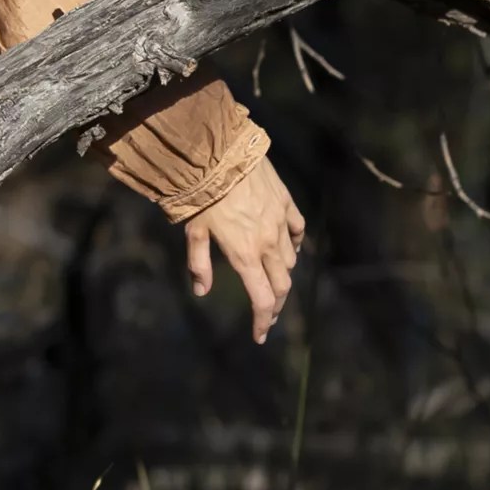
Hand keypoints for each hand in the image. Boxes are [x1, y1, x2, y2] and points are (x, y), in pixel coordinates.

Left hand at [182, 153, 304, 343]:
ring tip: (272, 280)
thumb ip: (199, 263)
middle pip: (281, 285)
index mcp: (245, 255)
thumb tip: (201, 292)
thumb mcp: (193, 231)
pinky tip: (288, 246)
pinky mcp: (286, 203)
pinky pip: (297, 230)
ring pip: (290, 260)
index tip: (260, 336)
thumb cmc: (201, 193)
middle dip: (275, 305)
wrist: (221, 153)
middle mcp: (268, 243)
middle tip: (267, 314)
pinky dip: (294, 244)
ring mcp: (280, 223)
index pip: (262, 299)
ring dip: (282, 275)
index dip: (262, 322)